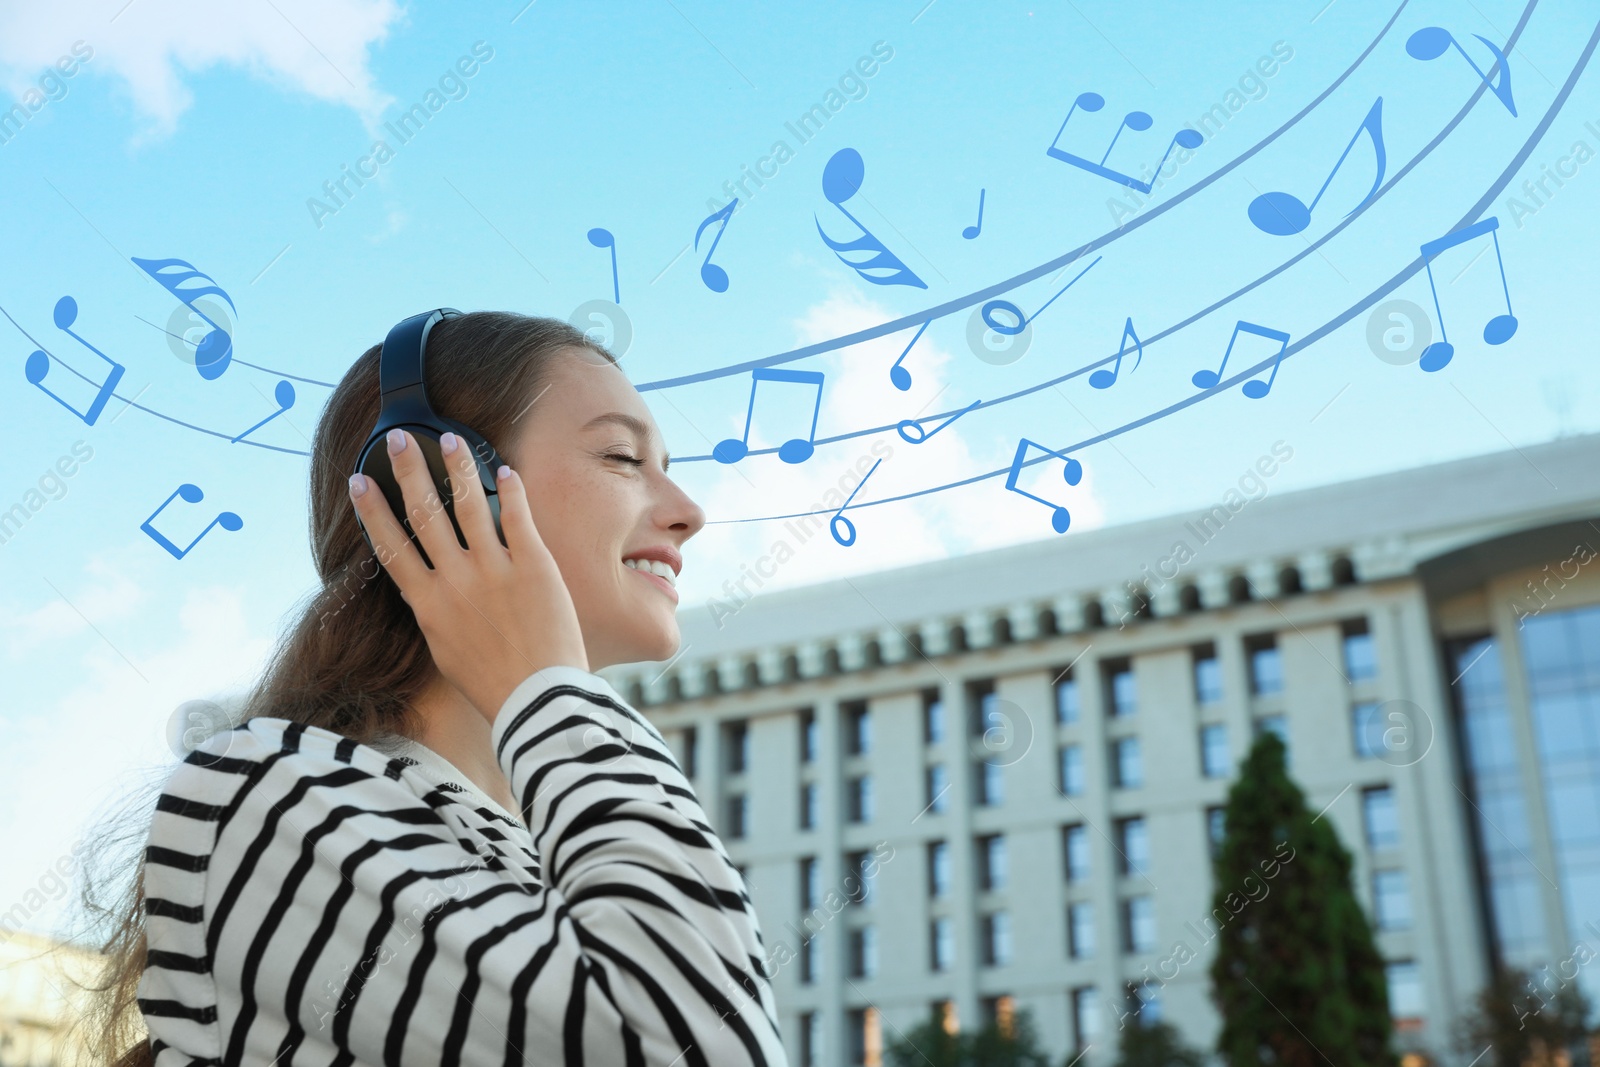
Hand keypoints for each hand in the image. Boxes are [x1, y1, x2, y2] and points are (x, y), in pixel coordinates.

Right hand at [349, 427, 588, 724]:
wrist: (537, 700)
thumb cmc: (493, 685)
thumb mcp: (447, 651)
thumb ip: (435, 615)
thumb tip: (427, 590)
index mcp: (429, 604)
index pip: (391, 547)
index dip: (373, 511)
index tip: (359, 481)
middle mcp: (455, 580)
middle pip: (424, 514)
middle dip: (408, 471)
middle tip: (399, 439)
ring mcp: (494, 570)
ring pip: (468, 505)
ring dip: (458, 467)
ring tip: (451, 438)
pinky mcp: (533, 567)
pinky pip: (518, 518)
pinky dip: (511, 491)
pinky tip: (506, 469)